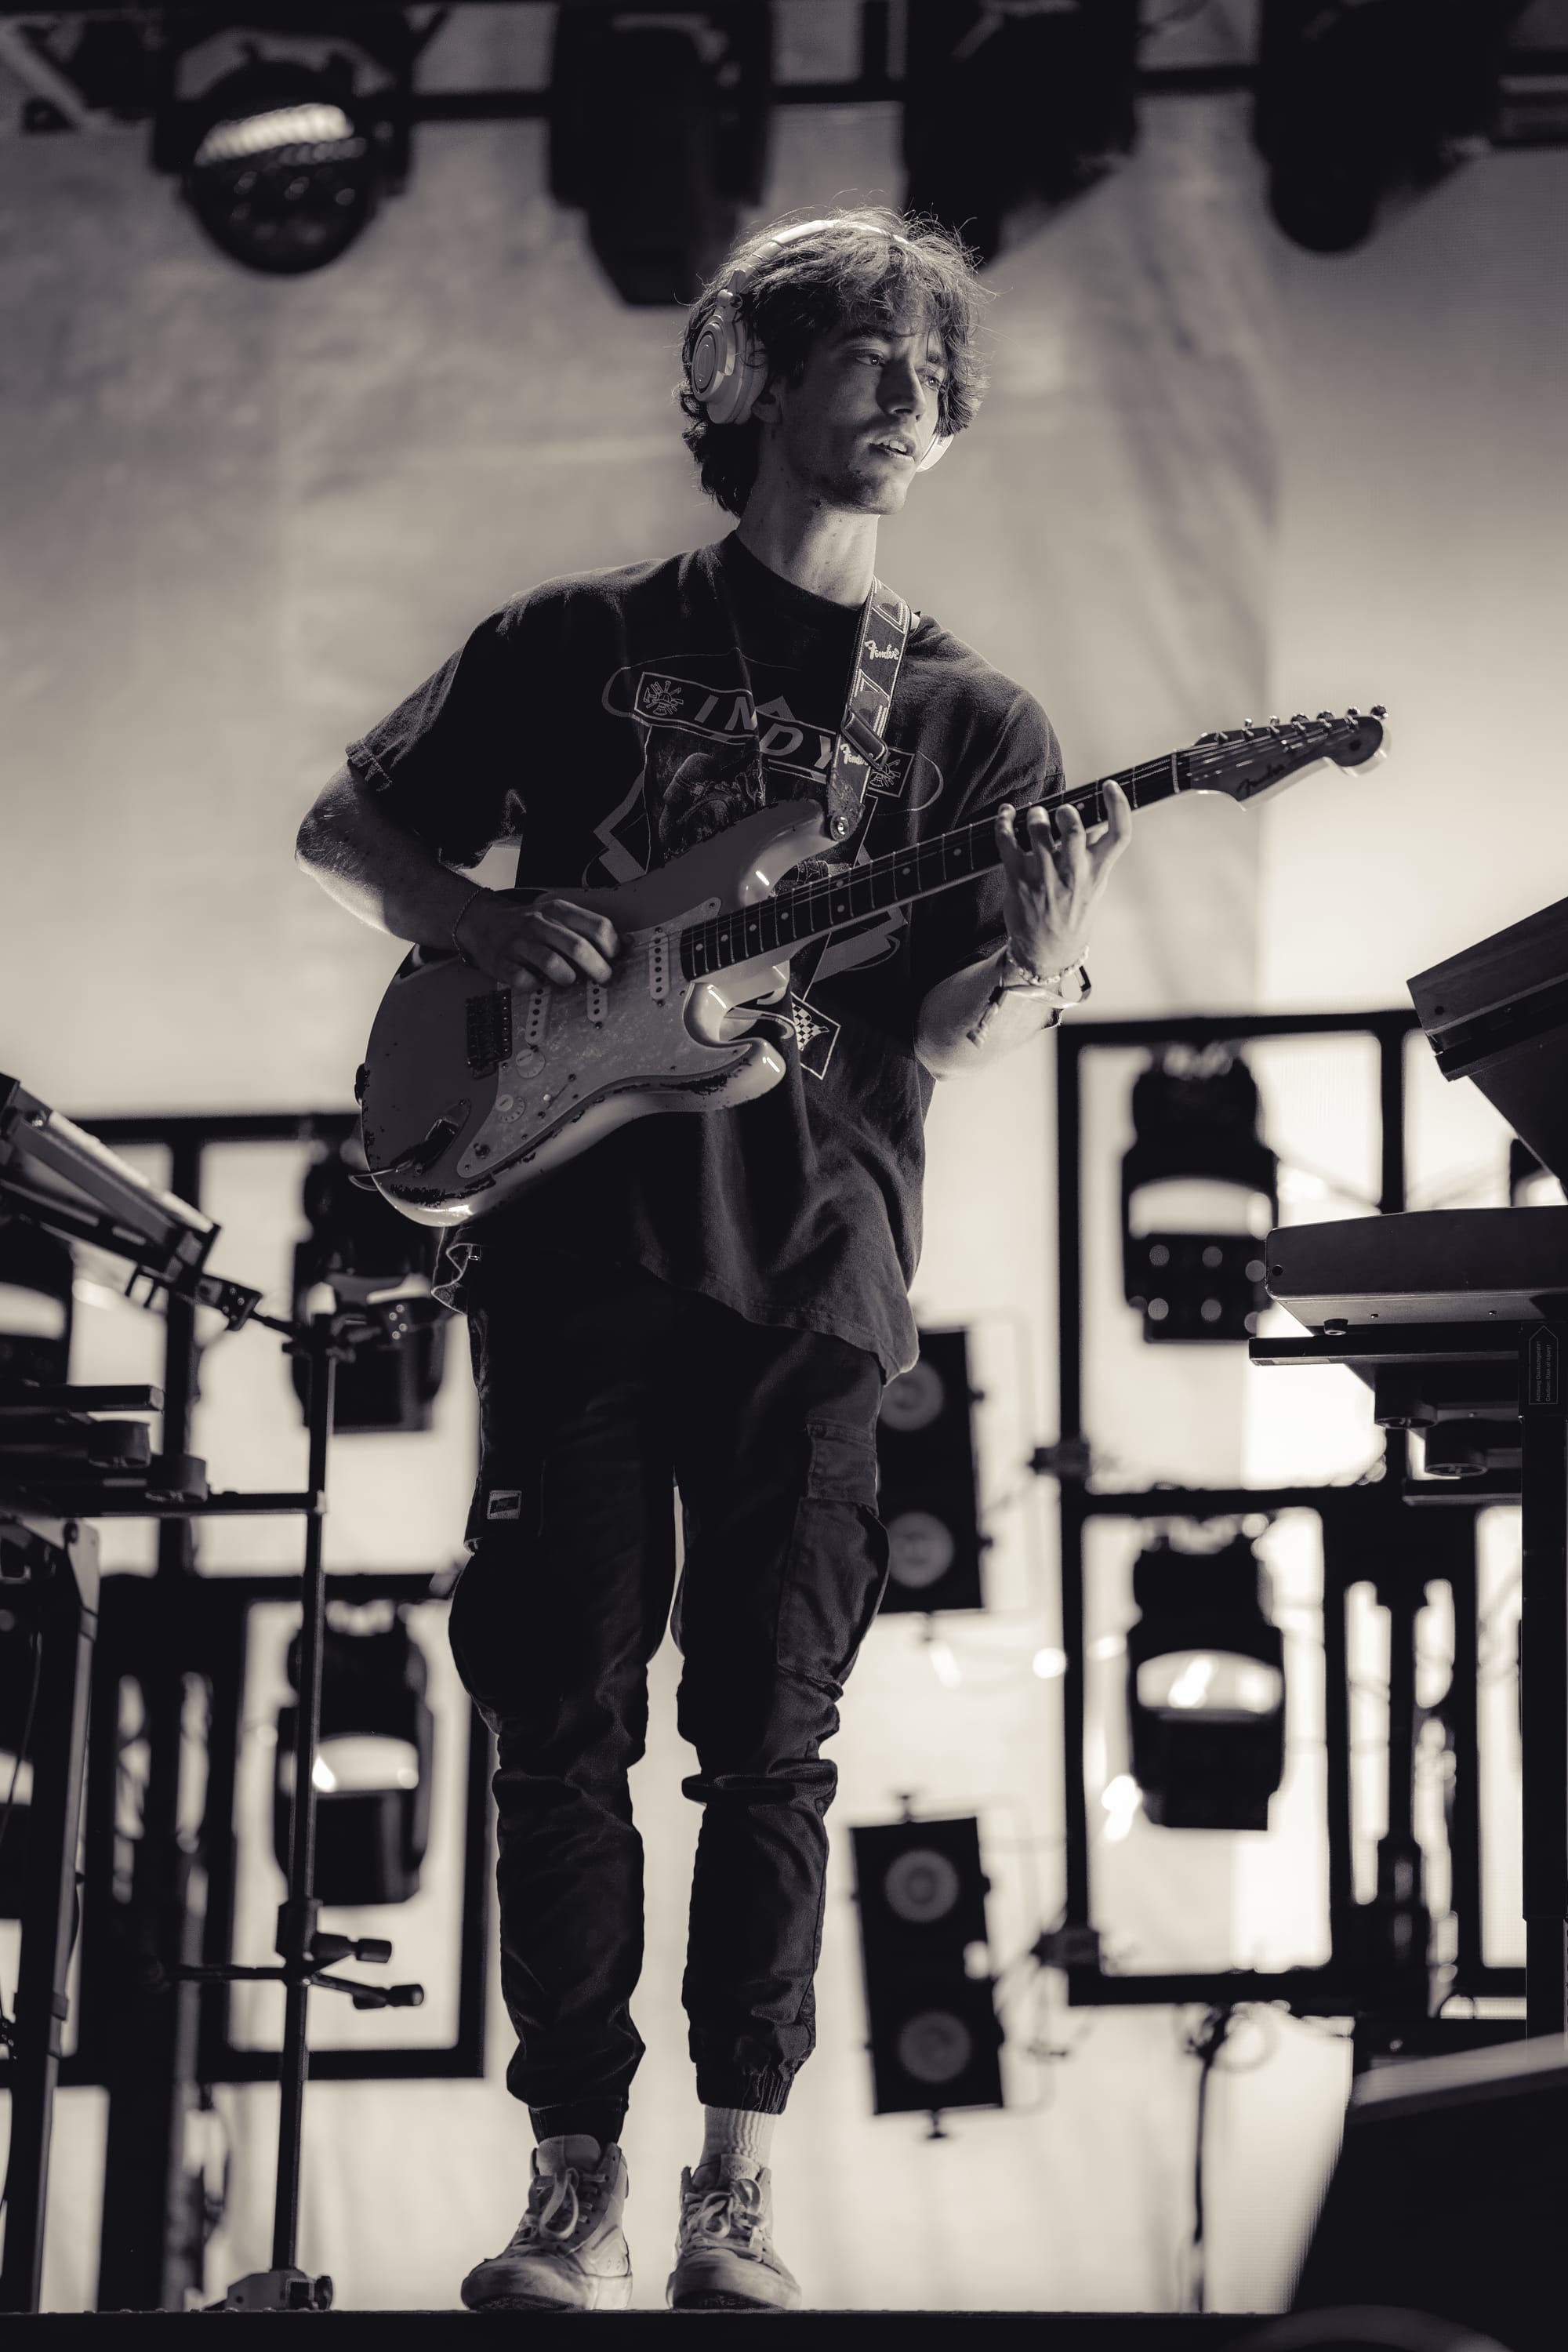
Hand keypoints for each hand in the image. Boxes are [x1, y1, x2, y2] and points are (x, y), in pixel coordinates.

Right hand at [455, 889, 618, 988]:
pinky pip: (524, 980)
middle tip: (603, 979)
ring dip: (567, 977)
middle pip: (578, 947)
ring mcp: (520, 943)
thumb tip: (627, 943)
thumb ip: (590, 928)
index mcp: (558, 911)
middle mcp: (539, 924)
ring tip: (569, 981)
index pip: (596, 926)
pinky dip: (535, 986)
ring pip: (552, 963)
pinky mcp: (503, 963)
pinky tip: (538, 983)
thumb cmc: (529, 925)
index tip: (615, 958)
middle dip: (597, 968)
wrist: (482, 922)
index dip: (612, 947)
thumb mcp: (559, 917)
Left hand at [995, 777, 1131, 979]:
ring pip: (1038, 832)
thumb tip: (1097, 822)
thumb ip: (1095, 855)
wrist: (1047, 951)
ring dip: (1036, 815)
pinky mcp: (1018, 879)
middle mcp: (1073, 875)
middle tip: (1061, 810)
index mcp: (1097, 873)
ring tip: (1036, 815)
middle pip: (1074, 830)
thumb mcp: (1094, 887)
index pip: (1119, 834)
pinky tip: (1006, 814)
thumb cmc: (1071, 914)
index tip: (1109, 786)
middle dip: (1066, 812)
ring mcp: (1044, 878)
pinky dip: (1004, 822)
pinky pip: (1007, 841)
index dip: (1118, 805)